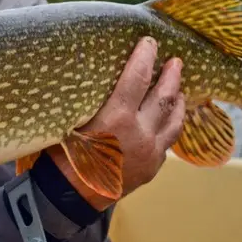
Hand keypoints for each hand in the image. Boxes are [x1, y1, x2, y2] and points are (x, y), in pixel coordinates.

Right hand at [47, 36, 184, 210]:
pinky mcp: (152, 168)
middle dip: (170, 76)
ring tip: (180, 89)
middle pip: (162, 97)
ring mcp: (150, 153)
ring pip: (173, 121)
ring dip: (177, 101)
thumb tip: (100, 75)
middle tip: (176, 61)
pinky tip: (168, 120)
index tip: (150, 42)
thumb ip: (92, 101)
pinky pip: (167, 142)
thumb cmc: (62, 156)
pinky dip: (170, 126)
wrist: (69, 198)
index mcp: (116, 118)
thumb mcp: (71, 121)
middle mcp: (139, 134)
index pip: (137, 78)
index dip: (144, 57)